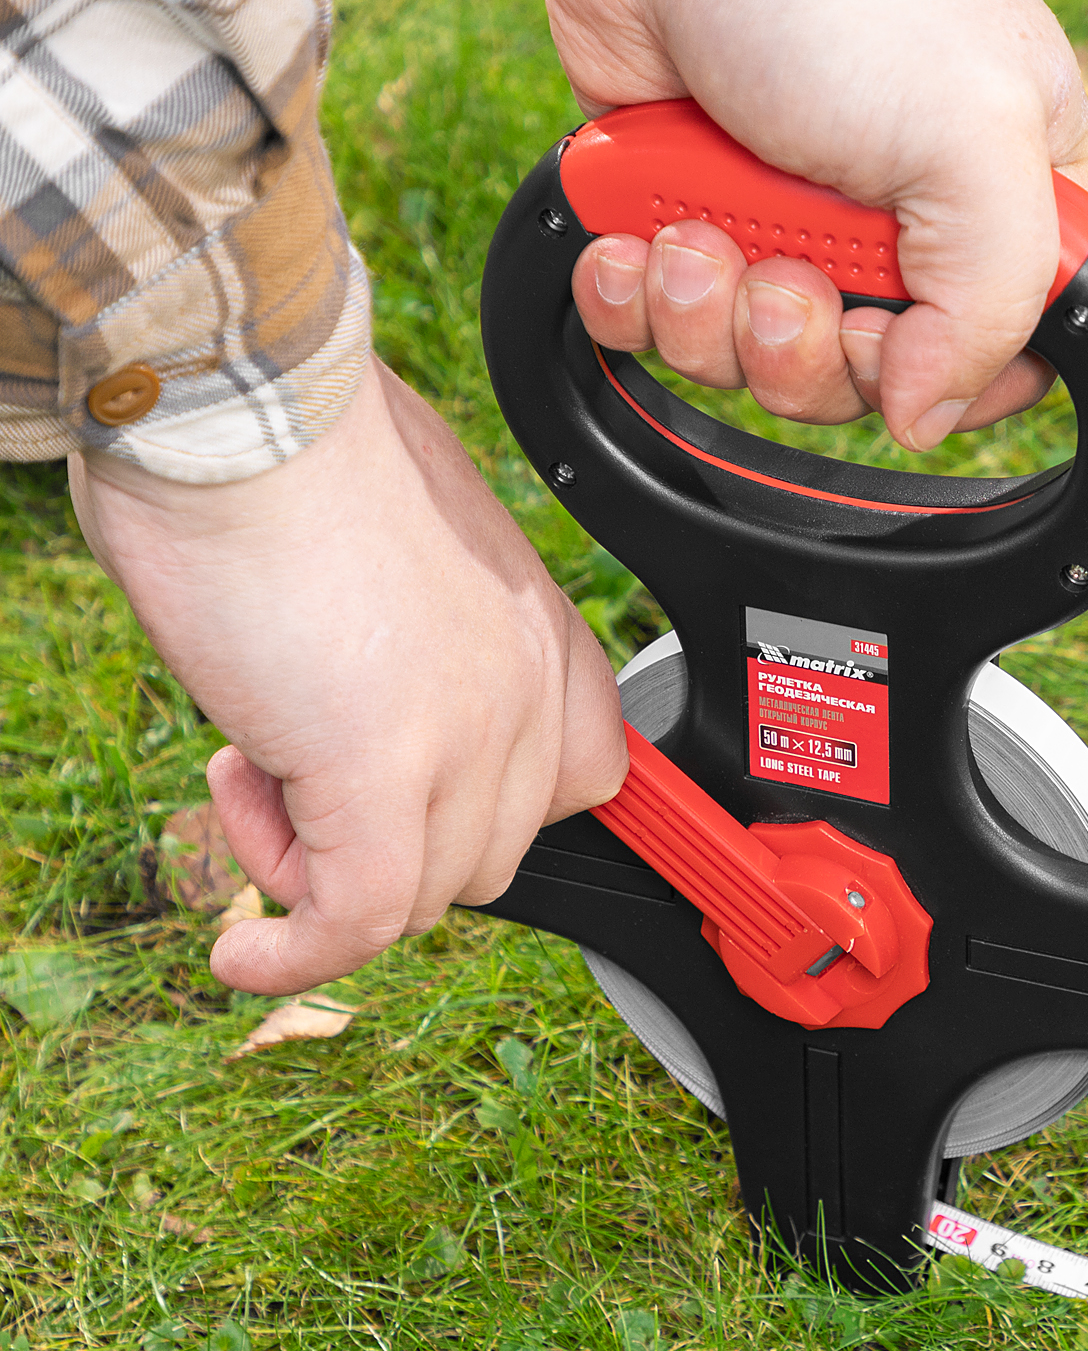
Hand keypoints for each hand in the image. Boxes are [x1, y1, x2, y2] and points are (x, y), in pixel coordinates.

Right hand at [69, 358, 625, 993]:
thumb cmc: (295, 453)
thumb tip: (377, 707)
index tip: (413, 815)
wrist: (242, 399)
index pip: (581, 781)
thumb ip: (428, 646)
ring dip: (318, 866)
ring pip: (423, 893)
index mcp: (540, 632)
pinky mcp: (380, 769)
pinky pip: (362, 916)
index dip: (487, 816)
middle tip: (291, 769)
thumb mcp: (404, 560)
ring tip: (248, 768)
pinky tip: (244, 950)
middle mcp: (527, 690)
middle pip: (490, 854)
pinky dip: (299, 951)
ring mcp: (467, 734)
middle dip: (386, 842)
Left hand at [547, 0, 1087, 450]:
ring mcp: (778, 223)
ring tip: (691, 232)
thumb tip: (927, 420)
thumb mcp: (974, 141)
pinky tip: (631, 241)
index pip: (987, 362)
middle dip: (793, 349)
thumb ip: (990, 304)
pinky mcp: (680, 213)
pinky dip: (631, 298)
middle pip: (852, 383)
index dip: (924, 385)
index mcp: (994, 204)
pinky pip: (655, 322)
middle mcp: (889, 227)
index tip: (876, 342)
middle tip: (773, 278)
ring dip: (705, 319)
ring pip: (745, 363)